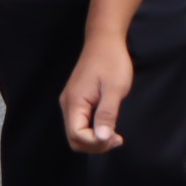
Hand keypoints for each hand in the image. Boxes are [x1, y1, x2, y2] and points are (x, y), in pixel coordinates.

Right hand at [61, 34, 134, 154]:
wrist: (104, 40)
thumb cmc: (111, 61)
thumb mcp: (114, 89)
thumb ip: (106, 114)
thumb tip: (101, 138)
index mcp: (75, 101)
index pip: (77, 136)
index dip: (96, 143)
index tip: (116, 138)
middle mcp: (68, 104)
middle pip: (74, 139)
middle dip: (95, 145)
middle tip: (117, 139)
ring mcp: (71, 102)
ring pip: (77, 133)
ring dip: (95, 139)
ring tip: (115, 134)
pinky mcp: (77, 100)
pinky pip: (80, 123)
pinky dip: (93, 130)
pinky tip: (108, 125)